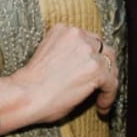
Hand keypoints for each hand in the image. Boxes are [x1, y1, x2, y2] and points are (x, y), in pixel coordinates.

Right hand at [2, 24, 117, 127]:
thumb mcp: (47, 55)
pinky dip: (109, 96)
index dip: (92, 57)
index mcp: (63, 30)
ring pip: (111, 65)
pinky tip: (101, 107)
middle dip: (104, 67)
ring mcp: (88, 51)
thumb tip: (81, 69)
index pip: (88, 40)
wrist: (24, 94)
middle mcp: (78, 35)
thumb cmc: (30, 83)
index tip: (89, 71)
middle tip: (102, 83)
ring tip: (102, 97)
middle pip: (103, 49)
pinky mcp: (96, 70)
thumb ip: (66, 54)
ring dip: (108, 82)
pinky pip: (112, 83)